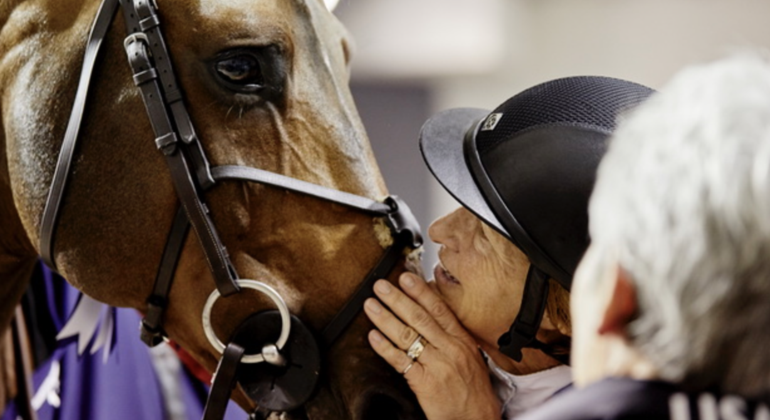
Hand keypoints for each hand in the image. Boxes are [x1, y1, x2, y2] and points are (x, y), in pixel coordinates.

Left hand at [364, 273, 500, 419]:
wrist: (477, 418)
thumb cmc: (474, 391)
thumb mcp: (470, 357)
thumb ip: (451, 336)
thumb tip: (431, 315)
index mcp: (461, 340)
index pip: (439, 309)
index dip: (420, 291)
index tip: (406, 277)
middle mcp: (449, 349)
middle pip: (419, 318)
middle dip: (397, 299)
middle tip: (381, 286)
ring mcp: (437, 365)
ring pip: (407, 335)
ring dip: (385, 318)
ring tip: (371, 306)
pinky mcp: (424, 383)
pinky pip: (400, 361)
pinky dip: (384, 348)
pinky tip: (373, 337)